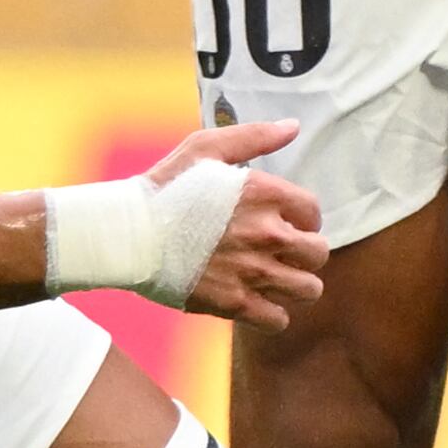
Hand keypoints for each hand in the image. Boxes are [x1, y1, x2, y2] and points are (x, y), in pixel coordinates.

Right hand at [150, 117, 328, 328]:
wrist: (128, 233)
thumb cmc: (166, 187)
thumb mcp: (207, 147)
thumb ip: (255, 136)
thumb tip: (293, 127)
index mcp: (265, 193)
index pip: (314, 213)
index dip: (303, 219)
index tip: (287, 223)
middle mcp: (266, 233)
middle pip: (318, 254)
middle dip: (306, 254)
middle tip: (286, 254)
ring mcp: (251, 271)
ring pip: (308, 290)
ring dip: (297, 286)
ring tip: (280, 280)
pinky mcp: (233, 303)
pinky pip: (278, 320)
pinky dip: (274, 315)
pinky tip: (260, 303)